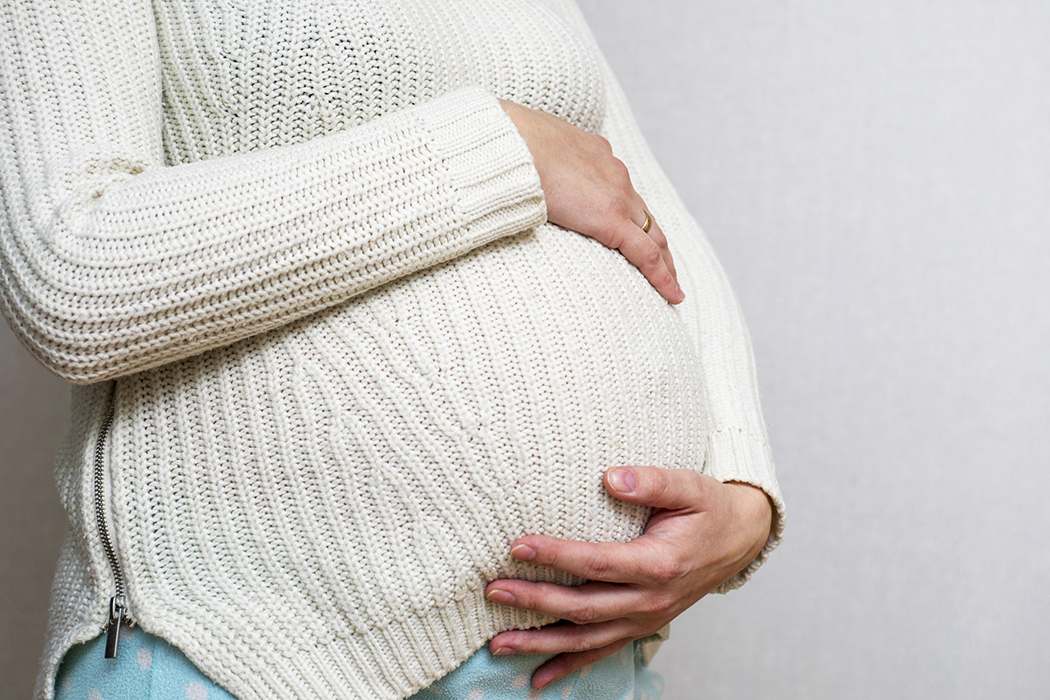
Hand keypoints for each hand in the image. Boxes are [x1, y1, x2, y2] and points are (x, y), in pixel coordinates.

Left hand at [484, 466, 772, 687]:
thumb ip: (651, 481)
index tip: (518, 546)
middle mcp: (650, 599)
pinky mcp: (641, 626)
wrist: (739, 540)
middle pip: (583, 606)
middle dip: (534, 600)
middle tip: (493, 591)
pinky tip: (536, 677)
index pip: (597, 562)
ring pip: (586, 639)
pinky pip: (601, 652)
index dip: (556, 555)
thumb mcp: (689, 485)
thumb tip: (611, 477)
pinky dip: (568, 666)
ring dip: (540, 642)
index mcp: (658, 564)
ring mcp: (645, 619)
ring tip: (497, 642)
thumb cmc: (709, 509)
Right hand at [498, 99, 683, 304]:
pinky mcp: (611, 218)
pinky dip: (662, 276)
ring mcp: (616, 195)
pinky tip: (672, 296)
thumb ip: (535, 166)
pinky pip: (646, 253)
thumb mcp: (528, 152)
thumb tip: (520, 180)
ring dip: (666, 262)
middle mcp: (613, 174)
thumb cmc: (507, 147)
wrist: (510, 145)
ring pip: (653, 234)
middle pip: (644, 215)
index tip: (632, 231)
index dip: (630, 216)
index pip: (620, 191)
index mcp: (595, 156)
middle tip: (666, 268)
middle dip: (656, 241)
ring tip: (672, 289)